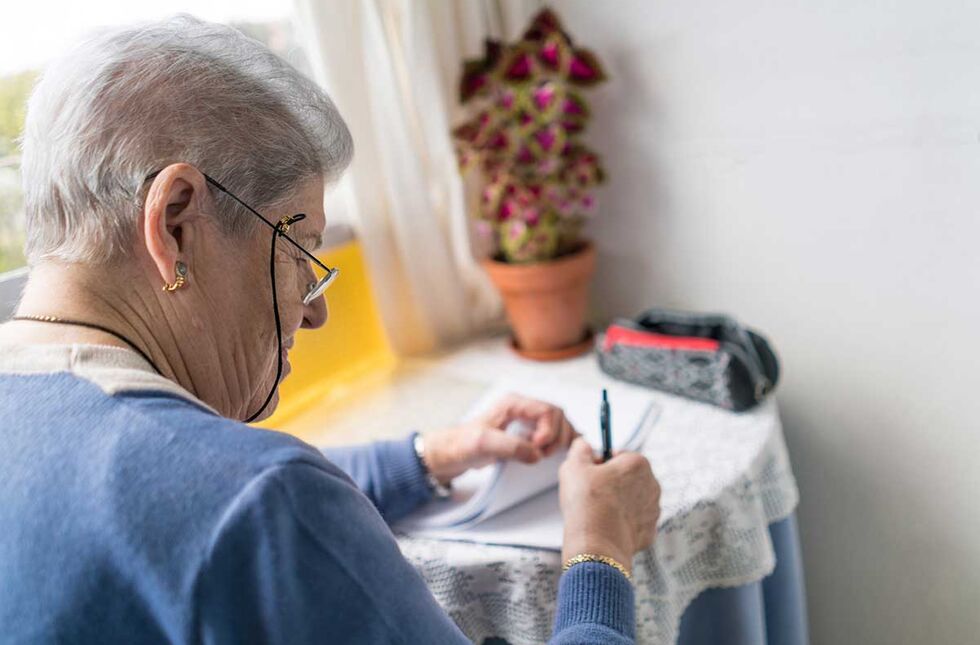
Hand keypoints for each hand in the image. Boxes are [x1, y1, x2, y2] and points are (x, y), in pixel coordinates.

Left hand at [419, 394, 577, 483]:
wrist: (451, 453)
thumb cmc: (463, 444)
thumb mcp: (483, 444)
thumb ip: (510, 446)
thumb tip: (537, 454)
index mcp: (514, 403)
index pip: (548, 410)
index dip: (549, 430)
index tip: (538, 448)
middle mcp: (523, 408)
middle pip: (558, 416)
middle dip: (556, 437)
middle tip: (542, 455)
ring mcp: (527, 421)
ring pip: (559, 424)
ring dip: (558, 441)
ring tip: (543, 456)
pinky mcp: (528, 434)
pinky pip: (553, 434)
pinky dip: (558, 444)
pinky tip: (552, 456)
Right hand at [559, 438, 660, 570]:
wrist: (597, 545)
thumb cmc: (587, 503)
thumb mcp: (574, 465)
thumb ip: (580, 448)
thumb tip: (583, 444)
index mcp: (638, 463)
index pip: (618, 455)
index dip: (600, 463)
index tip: (589, 473)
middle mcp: (652, 484)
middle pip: (627, 477)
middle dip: (611, 482)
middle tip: (590, 492)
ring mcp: (653, 510)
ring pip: (631, 500)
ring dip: (617, 502)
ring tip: (596, 511)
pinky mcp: (650, 532)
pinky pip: (634, 522)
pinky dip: (621, 523)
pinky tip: (606, 526)